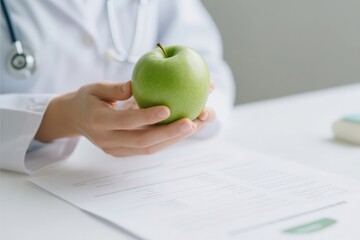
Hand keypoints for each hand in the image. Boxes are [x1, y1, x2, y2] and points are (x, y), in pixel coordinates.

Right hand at [35, 81, 212, 156]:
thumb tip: (136, 85)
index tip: (168, 108)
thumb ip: (114, 88)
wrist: (75, 120)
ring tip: (196, 126)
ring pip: (149, 148)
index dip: (146, 117)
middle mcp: (108, 140)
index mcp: (98, 121)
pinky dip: (167, 140)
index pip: (125, 121)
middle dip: (169, 133)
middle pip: (142, 142)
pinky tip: (184, 130)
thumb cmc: (87, 99)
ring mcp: (117, 150)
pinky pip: (148, 148)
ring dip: (174, 139)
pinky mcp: (125, 152)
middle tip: (192, 122)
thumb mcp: (94, 87)